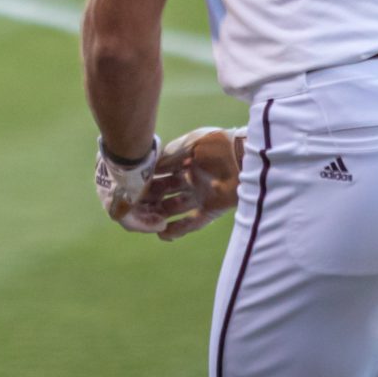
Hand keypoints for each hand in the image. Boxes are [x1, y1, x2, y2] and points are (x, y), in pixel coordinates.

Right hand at [145, 127, 245, 241]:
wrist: (245, 155)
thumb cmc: (218, 144)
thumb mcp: (190, 143)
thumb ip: (169, 154)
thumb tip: (148, 167)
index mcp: (184, 162)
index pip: (159, 174)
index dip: (146, 182)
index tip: (132, 189)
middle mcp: (190, 180)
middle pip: (164, 193)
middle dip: (149, 200)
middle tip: (136, 208)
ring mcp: (200, 195)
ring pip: (173, 209)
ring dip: (160, 215)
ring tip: (146, 221)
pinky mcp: (211, 210)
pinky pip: (191, 223)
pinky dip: (178, 229)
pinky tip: (163, 233)